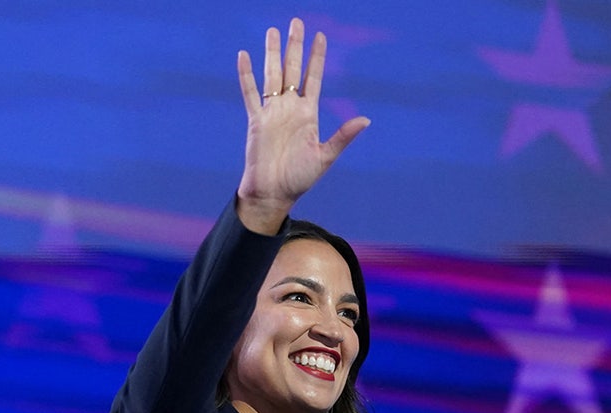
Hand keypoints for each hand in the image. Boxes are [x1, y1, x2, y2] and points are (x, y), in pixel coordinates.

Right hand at [235, 17, 369, 232]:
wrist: (274, 193)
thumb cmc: (300, 178)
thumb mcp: (325, 156)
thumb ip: (343, 136)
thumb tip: (365, 120)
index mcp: (308, 114)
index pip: (314, 78)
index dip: (317, 57)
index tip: (320, 36)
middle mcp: (290, 108)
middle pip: (293, 70)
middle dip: (295, 46)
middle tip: (297, 22)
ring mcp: (272, 112)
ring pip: (272, 75)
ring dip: (272, 53)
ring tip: (273, 31)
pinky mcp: (256, 121)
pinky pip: (250, 93)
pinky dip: (247, 76)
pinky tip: (245, 56)